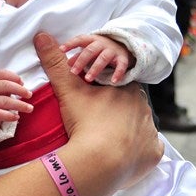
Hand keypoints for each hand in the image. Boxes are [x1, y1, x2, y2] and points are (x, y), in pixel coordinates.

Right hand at [0, 69, 32, 132]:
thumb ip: (9, 88)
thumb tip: (23, 87)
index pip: (0, 74)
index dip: (12, 76)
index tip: (22, 82)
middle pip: (4, 85)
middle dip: (19, 89)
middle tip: (29, 95)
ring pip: (4, 101)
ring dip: (20, 105)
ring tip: (29, 108)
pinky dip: (9, 116)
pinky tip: (16, 117)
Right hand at [34, 32, 162, 194]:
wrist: (97, 160)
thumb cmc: (85, 122)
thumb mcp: (68, 90)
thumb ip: (56, 64)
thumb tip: (42, 35)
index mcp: (128, 89)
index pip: (119, 88)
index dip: (106, 95)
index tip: (94, 106)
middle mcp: (145, 108)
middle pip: (131, 107)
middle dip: (117, 113)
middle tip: (97, 125)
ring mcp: (151, 132)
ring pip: (140, 128)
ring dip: (128, 132)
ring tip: (107, 141)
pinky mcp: (153, 153)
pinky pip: (148, 150)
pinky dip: (138, 152)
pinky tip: (124, 155)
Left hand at [60, 33, 134, 83]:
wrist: (124, 47)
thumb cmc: (101, 50)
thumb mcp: (89, 51)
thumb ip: (78, 56)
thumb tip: (67, 63)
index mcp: (92, 40)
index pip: (80, 39)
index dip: (71, 44)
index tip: (61, 50)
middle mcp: (102, 44)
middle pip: (90, 50)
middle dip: (81, 61)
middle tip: (73, 72)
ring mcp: (113, 51)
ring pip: (103, 58)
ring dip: (95, 68)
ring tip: (88, 79)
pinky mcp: (123, 58)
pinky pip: (121, 65)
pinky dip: (118, 73)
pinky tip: (113, 81)